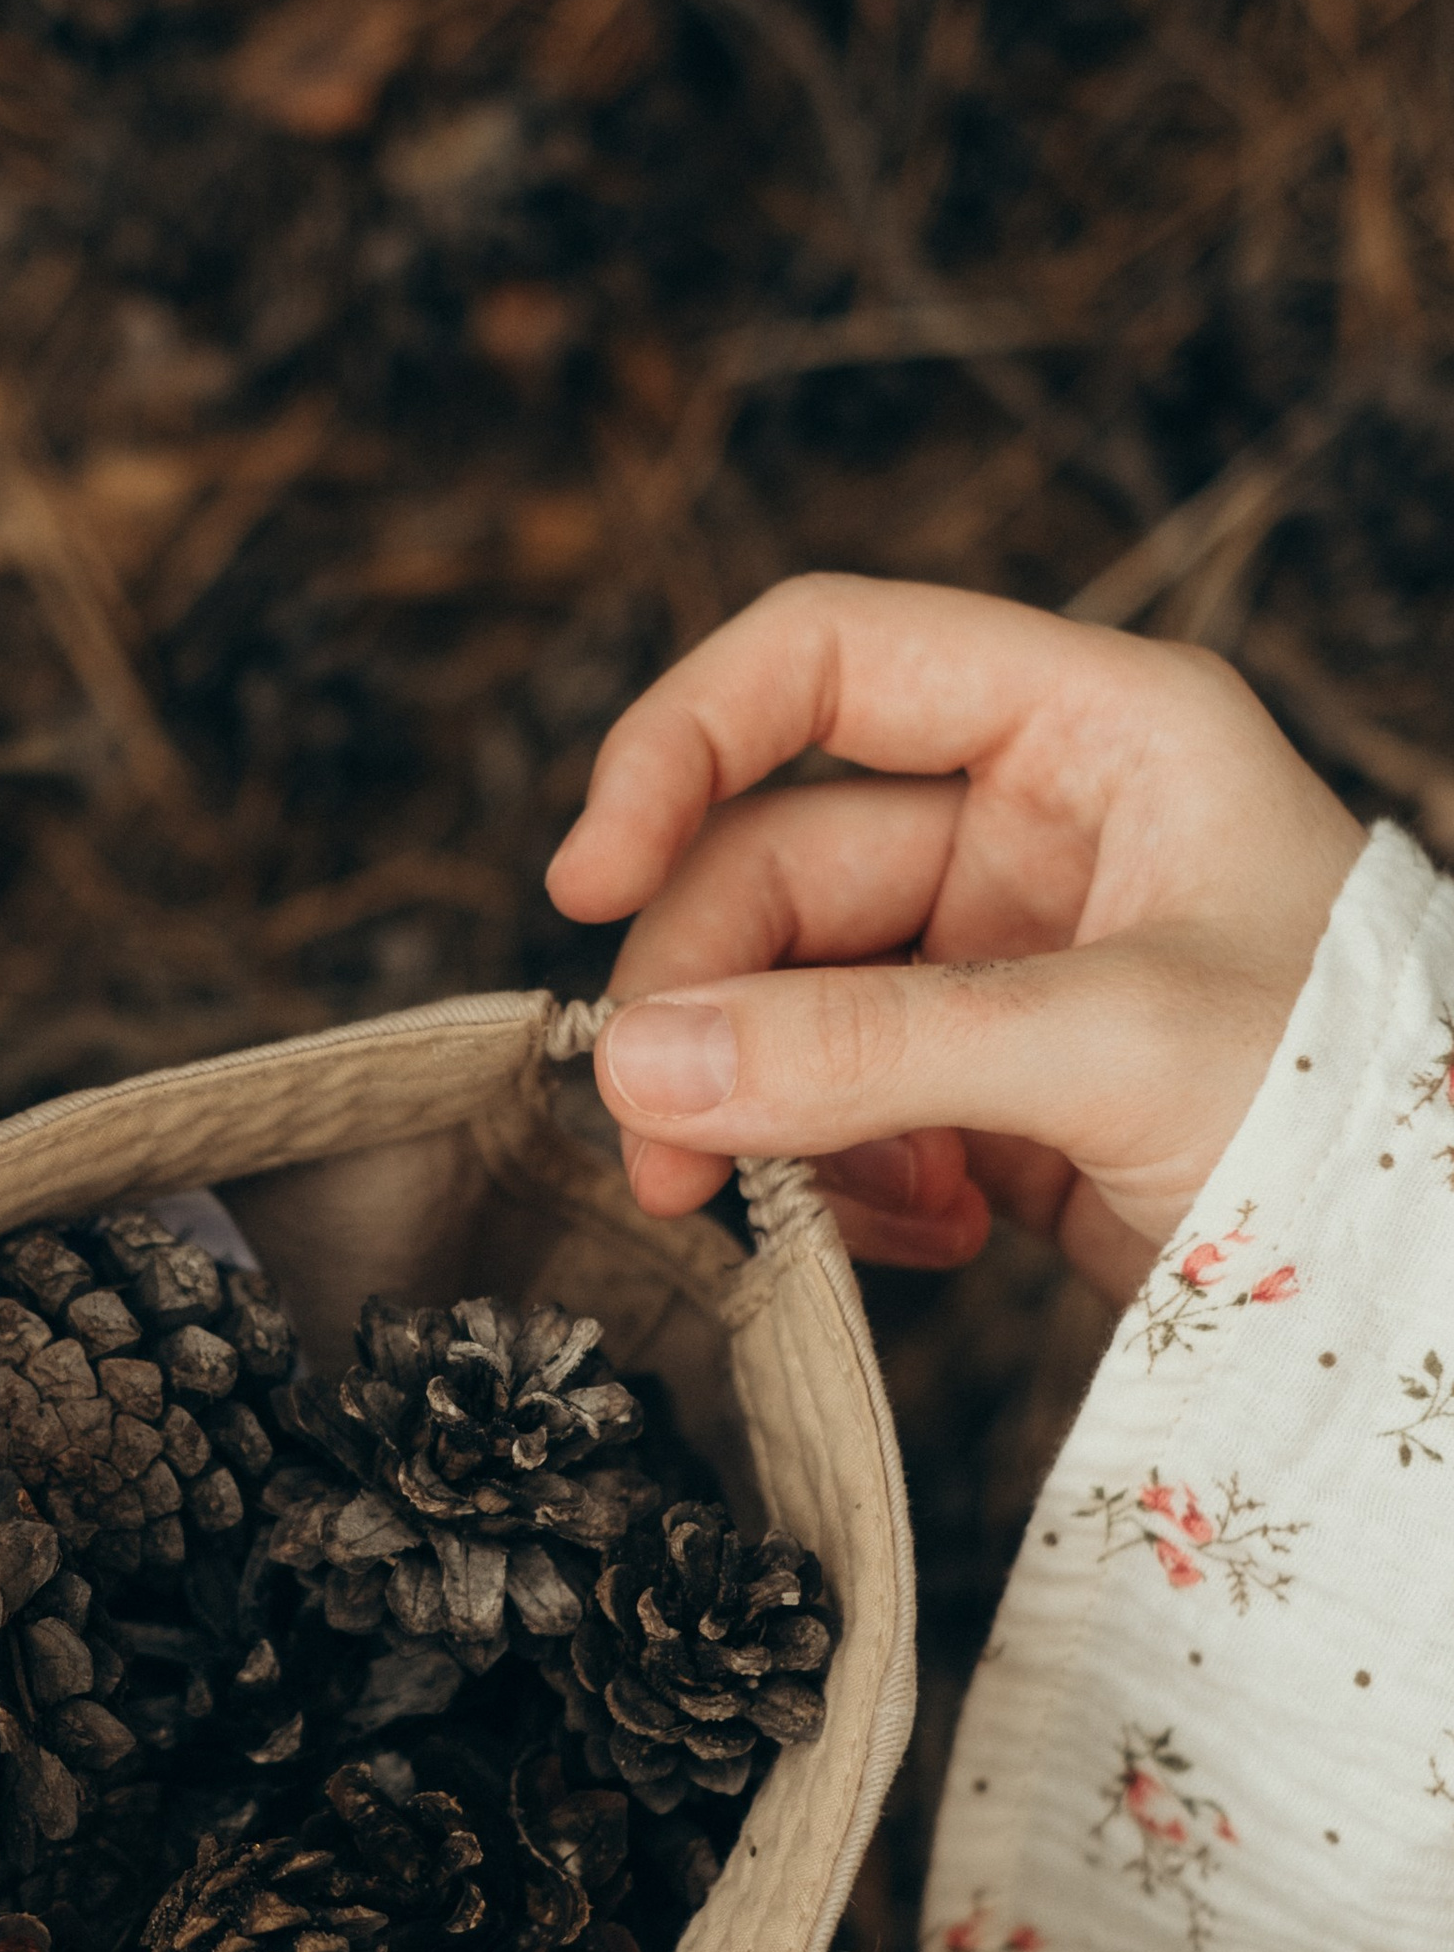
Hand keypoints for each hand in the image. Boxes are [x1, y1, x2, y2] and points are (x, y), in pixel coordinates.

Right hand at [547, 575, 1365, 1298]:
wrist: (1435, 1293)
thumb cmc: (1355, 1112)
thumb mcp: (1110, 1050)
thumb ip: (865, 1051)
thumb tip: (638, 1069)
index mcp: (1095, 726)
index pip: (825, 658)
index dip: (680, 744)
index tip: (584, 881)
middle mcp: (1041, 823)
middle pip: (776, 860)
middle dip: (704, 999)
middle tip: (657, 1138)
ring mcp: (1008, 960)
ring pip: (790, 998)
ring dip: (755, 1110)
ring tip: (753, 1213)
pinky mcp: (997, 1091)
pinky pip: (845, 1106)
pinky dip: (845, 1181)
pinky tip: (924, 1239)